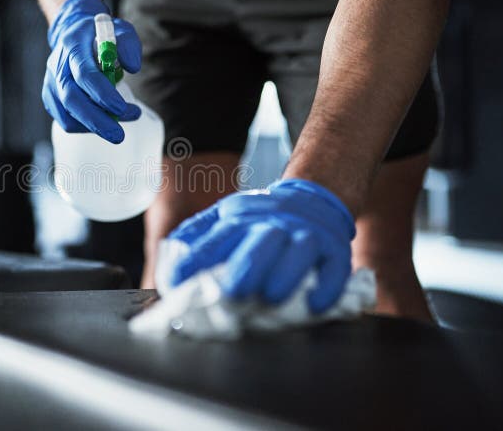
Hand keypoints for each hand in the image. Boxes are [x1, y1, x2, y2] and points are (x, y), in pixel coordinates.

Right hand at [44, 0, 142, 143]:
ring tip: (117, 129)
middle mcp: (57, 65)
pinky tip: (102, 124)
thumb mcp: (120, 30)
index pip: (84, 73)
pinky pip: (64, 120)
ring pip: (67, 114)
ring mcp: (51, 82)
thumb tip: (133, 67)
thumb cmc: (101, 35)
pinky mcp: (50, 97)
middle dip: (97, 121)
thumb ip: (128, 44)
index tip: (123, 108)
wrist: (75, 34)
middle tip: (119, 135)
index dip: (102, 94)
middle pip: (71, 99)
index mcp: (73, 45)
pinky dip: (84, 127)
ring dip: (93, 126)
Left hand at [167, 179, 355, 312]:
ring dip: (286, 274)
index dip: (195, 259)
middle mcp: (273, 225)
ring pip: (299, 250)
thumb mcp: (226, 217)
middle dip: (247, 266)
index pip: (215, 238)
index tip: (176, 281)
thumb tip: (169, 262)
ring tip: (272, 297)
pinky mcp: (333, 248)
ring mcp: (305, 235)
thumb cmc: (261, 219)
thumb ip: (198, 235)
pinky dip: (327, 285)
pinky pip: (334, 266)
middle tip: (233, 293)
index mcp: (240, 219)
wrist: (310, 198)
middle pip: (261, 241)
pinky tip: (314, 303)